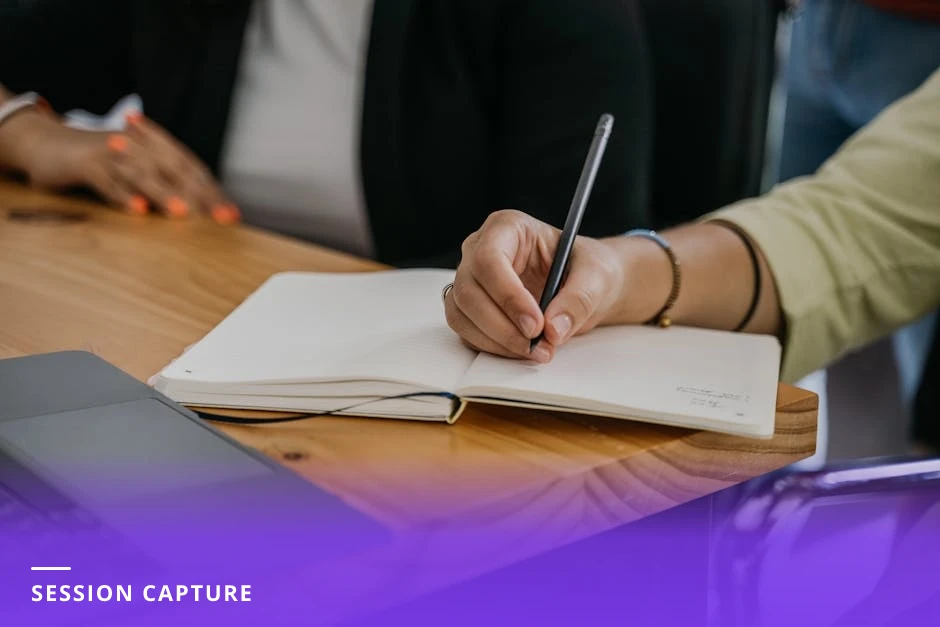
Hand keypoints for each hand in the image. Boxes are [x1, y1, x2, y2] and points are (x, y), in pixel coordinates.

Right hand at [1, 110, 238, 222]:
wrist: (44, 141)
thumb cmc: (99, 161)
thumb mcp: (134, 169)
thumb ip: (163, 184)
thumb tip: (198, 209)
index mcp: (154, 146)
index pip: (191, 168)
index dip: (212, 190)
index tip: (232, 215)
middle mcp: (138, 146)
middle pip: (175, 169)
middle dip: (200, 194)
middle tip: (221, 217)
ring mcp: (112, 153)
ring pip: (143, 174)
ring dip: (165, 194)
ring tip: (185, 213)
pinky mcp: (85, 164)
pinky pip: (107, 181)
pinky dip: (123, 195)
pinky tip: (138, 210)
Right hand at [445, 210, 627, 362]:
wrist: (583, 284)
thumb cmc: (585, 267)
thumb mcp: (596, 275)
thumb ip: (578, 299)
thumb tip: (554, 329)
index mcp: (507, 228)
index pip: (489, 258)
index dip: (508, 295)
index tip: (536, 323)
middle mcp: (480, 250)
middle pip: (469, 290)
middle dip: (502, 326)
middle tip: (538, 344)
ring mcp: (471, 280)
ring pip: (462, 314)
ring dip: (498, 341)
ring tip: (537, 350)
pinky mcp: (470, 308)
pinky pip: (467, 332)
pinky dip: (494, 348)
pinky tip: (523, 349)